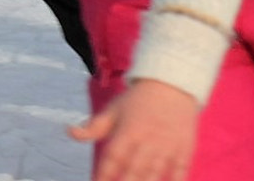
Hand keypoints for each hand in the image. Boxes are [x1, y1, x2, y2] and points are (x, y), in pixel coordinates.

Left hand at [70, 78, 198, 180]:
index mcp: (128, 132)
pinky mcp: (184, 148)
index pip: (112, 159)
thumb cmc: (139, 99)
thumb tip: (69, 131)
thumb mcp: (114, 109)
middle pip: (134, 172)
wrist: (173, 82)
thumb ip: (93, 126)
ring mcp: (167, 146)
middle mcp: (147, 141)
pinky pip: (180, 171)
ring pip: (155, 174)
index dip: (103, 175)